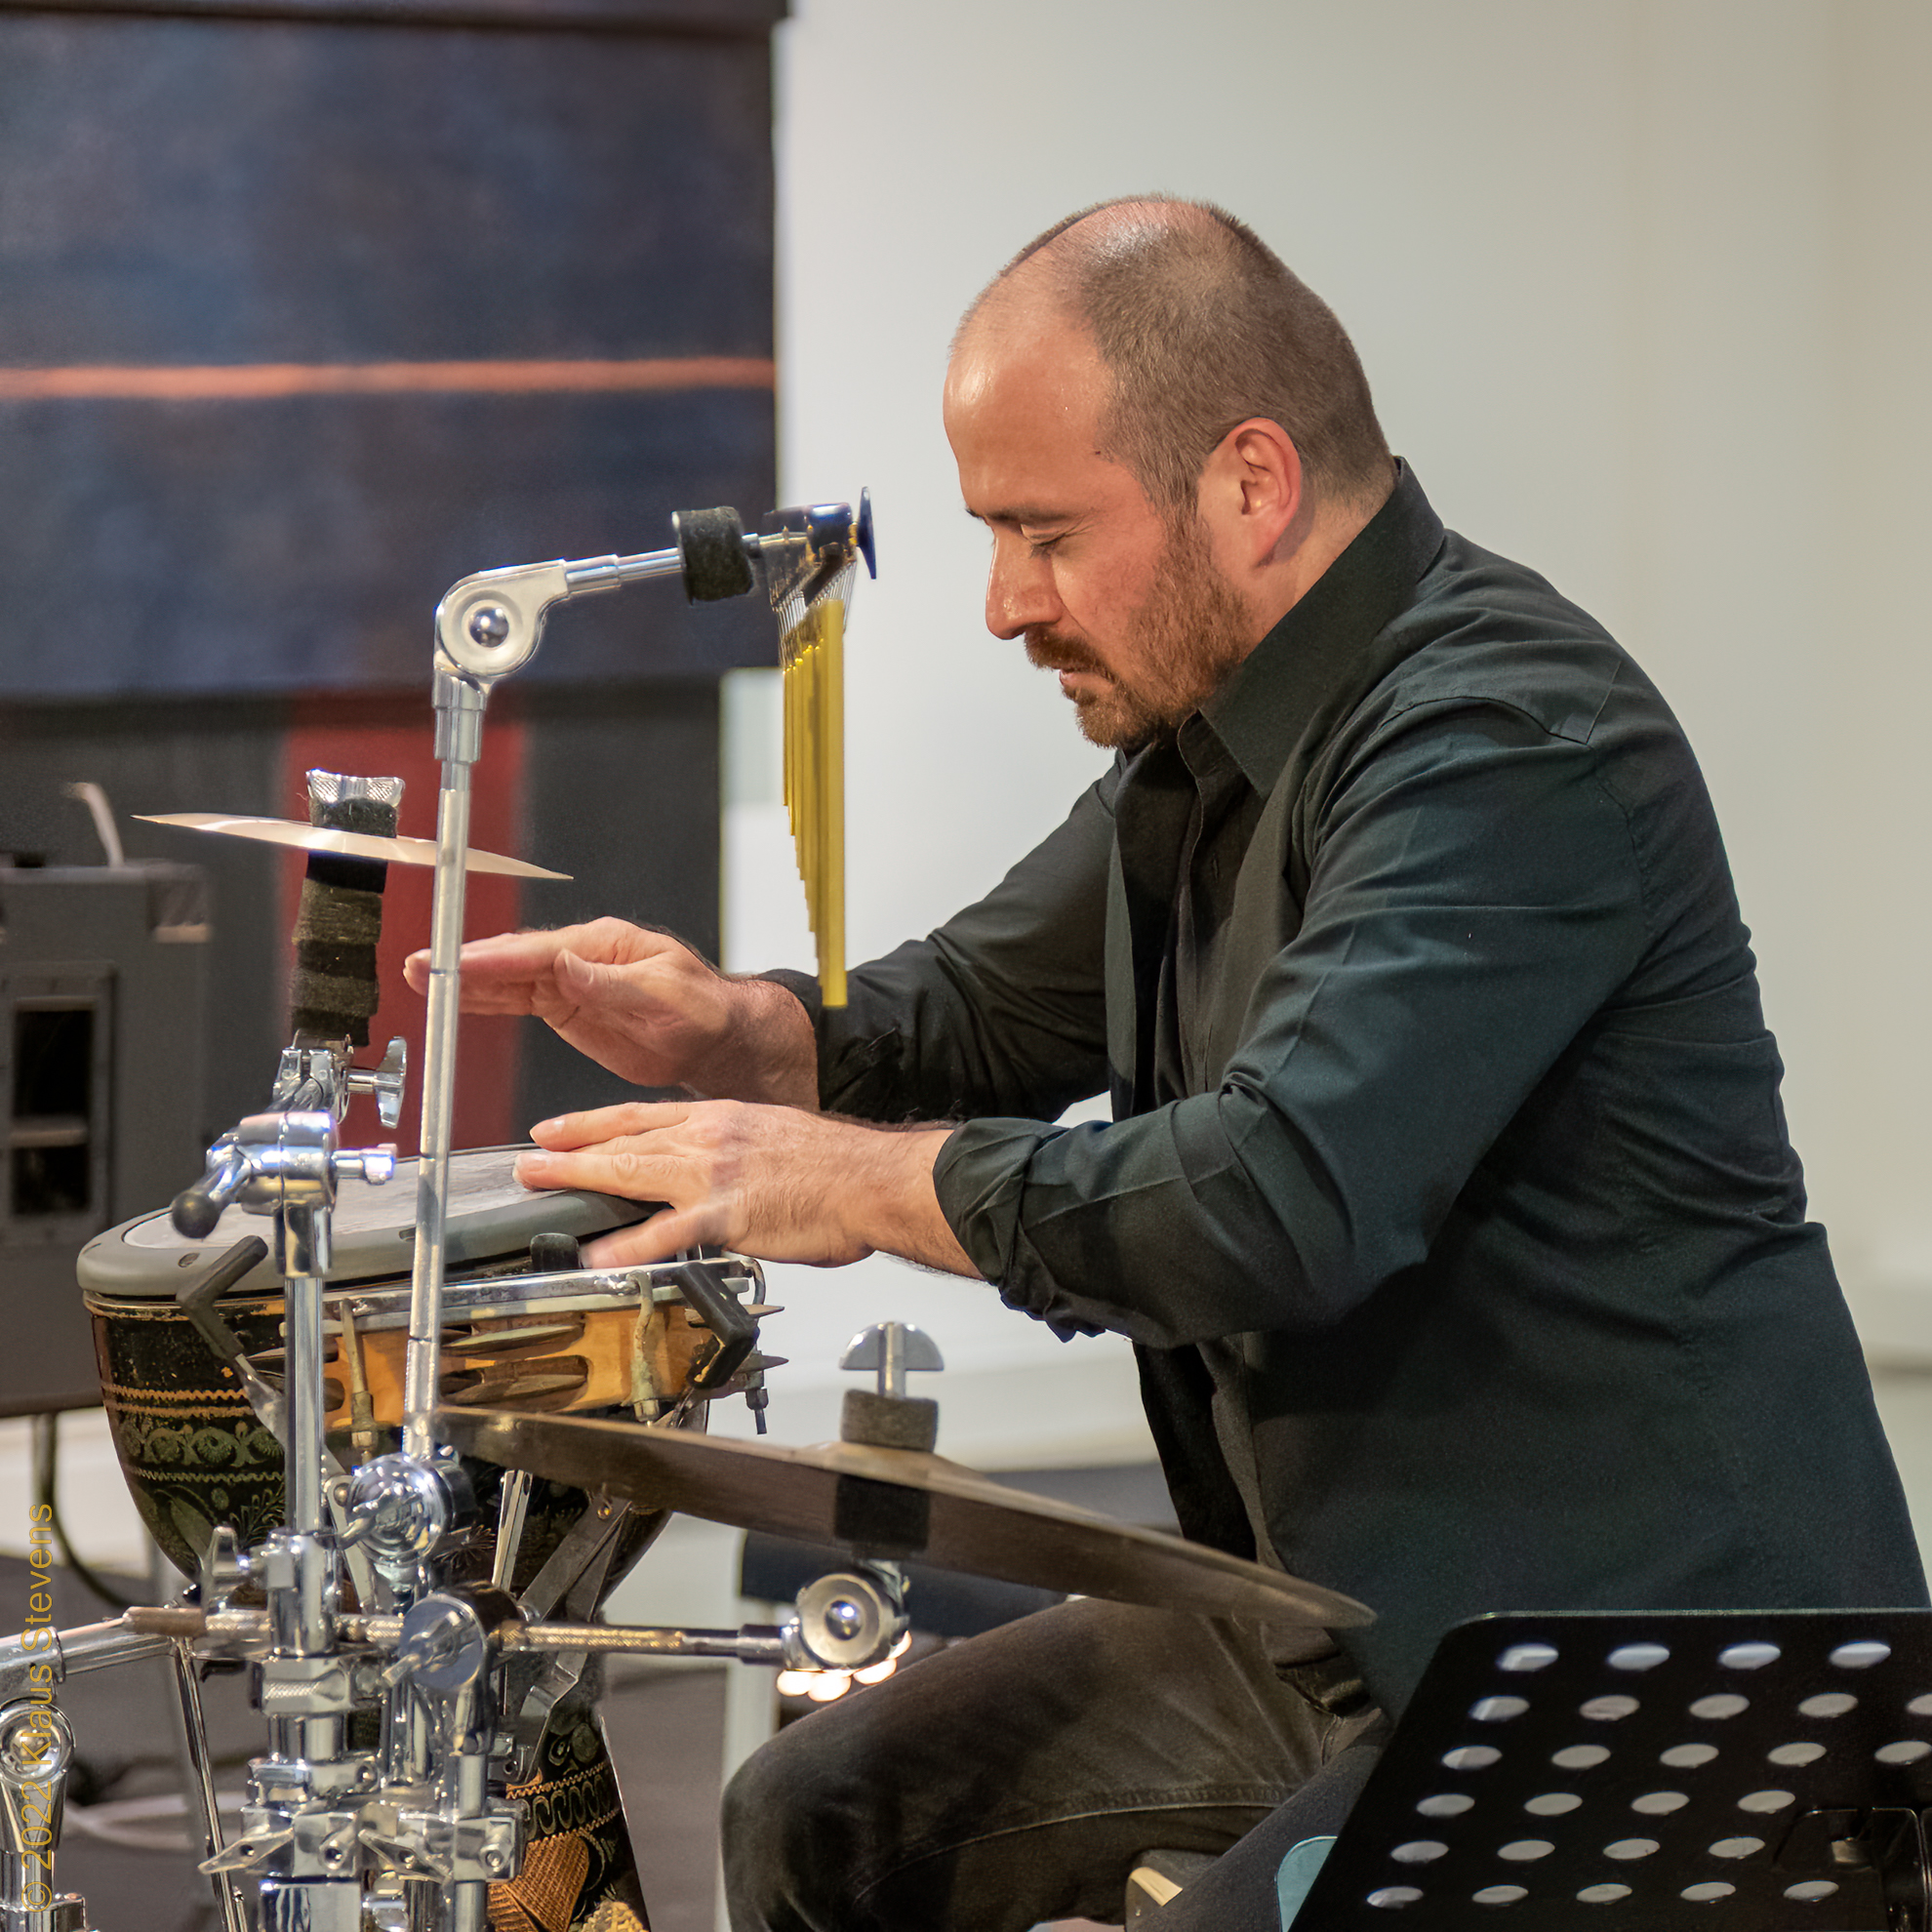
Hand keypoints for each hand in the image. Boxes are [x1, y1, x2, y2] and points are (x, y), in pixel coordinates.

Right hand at [401, 918, 816, 1105]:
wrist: (718, 1038)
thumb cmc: (703, 1009)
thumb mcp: (664, 995)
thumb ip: (610, 984)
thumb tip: (566, 964)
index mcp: (605, 944)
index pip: (540, 951)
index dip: (497, 959)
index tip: (460, 963)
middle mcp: (582, 957)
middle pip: (513, 959)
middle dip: (465, 963)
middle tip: (420, 966)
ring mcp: (571, 981)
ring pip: (508, 979)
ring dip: (465, 981)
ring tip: (420, 979)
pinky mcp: (568, 1008)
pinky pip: (518, 1001)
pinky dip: (485, 1000)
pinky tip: (455, 999)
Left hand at [515, 1101, 976, 1275]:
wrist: (873, 1178)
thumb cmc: (839, 1166)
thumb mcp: (777, 1138)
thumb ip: (737, 1153)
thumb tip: (718, 1172)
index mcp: (724, 1117)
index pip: (644, 1114)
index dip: (595, 1121)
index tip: (560, 1126)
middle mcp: (712, 1137)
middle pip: (626, 1138)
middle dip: (572, 1146)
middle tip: (531, 1155)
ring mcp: (716, 1174)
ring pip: (633, 1171)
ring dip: (580, 1177)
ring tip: (542, 1184)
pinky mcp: (728, 1214)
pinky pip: (666, 1232)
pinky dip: (628, 1244)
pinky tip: (599, 1254)